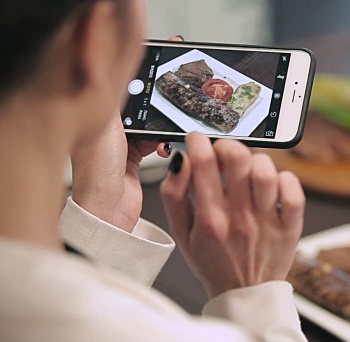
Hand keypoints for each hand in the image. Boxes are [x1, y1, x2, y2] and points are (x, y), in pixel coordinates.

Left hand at [70, 36, 181, 231]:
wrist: (105, 209)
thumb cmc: (97, 170)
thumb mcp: (108, 122)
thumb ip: (118, 94)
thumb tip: (123, 63)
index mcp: (97, 109)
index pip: (125, 80)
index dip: (149, 67)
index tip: (170, 55)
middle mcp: (108, 123)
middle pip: (143, 98)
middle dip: (164, 93)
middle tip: (184, 86)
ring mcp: (123, 140)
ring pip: (153, 119)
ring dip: (167, 122)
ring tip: (180, 120)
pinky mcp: (136, 157)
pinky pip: (158, 140)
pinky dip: (166, 141)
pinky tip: (169, 145)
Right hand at [160, 133, 305, 297]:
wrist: (245, 295)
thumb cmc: (213, 263)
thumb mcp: (181, 234)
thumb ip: (174, 195)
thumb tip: (179, 161)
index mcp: (211, 219)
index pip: (203, 164)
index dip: (198, 142)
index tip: (198, 140)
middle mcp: (240, 218)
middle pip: (239, 160)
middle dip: (228, 146)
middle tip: (225, 152)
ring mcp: (268, 221)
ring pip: (267, 171)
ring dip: (256, 161)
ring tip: (249, 170)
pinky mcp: (290, 226)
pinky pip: (294, 191)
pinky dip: (285, 179)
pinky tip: (273, 184)